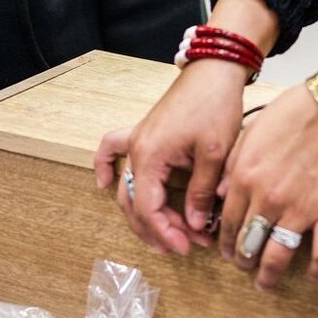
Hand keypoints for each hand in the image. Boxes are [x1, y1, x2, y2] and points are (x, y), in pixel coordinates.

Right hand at [95, 59, 247, 254]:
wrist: (214, 70)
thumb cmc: (215, 105)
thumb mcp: (215, 154)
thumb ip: (201, 192)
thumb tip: (195, 224)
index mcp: (151, 157)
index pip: (148, 209)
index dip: (166, 233)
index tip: (187, 247)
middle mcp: (137, 150)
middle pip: (135, 203)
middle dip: (159, 229)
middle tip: (185, 245)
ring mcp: (137, 140)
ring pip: (128, 186)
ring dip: (144, 212)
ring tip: (165, 233)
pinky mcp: (144, 133)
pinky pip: (112, 150)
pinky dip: (105, 167)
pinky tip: (102, 183)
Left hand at [218, 83, 317, 290]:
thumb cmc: (291, 115)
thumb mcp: (249, 133)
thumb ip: (231, 166)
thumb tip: (219, 195)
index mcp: (246, 179)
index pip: (228, 224)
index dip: (225, 242)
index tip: (227, 250)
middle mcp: (269, 200)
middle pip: (249, 244)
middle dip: (243, 261)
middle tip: (245, 265)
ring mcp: (300, 209)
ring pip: (277, 256)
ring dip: (268, 276)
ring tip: (265, 283)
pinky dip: (317, 270)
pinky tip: (312, 276)